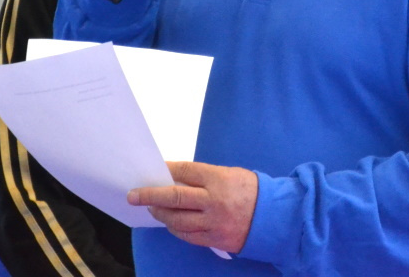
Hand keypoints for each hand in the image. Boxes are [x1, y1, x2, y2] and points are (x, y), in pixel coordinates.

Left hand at [128, 161, 257, 253]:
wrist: (275, 217)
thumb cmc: (252, 191)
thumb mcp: (231, 175)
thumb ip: (206, 177)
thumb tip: (178, 179)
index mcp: (218, 179)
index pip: (185, 171)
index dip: (166, 170)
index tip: (154, 170)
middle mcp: (214, 201)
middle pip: (174, 197)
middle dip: (150, 195)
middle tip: (133, 195)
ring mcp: (213, 222)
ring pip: (178, 220)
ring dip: (161, 214)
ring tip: (152, 209)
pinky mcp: (215, 239)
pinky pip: (188, 235)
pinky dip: (176, 229)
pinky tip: (170, 223)